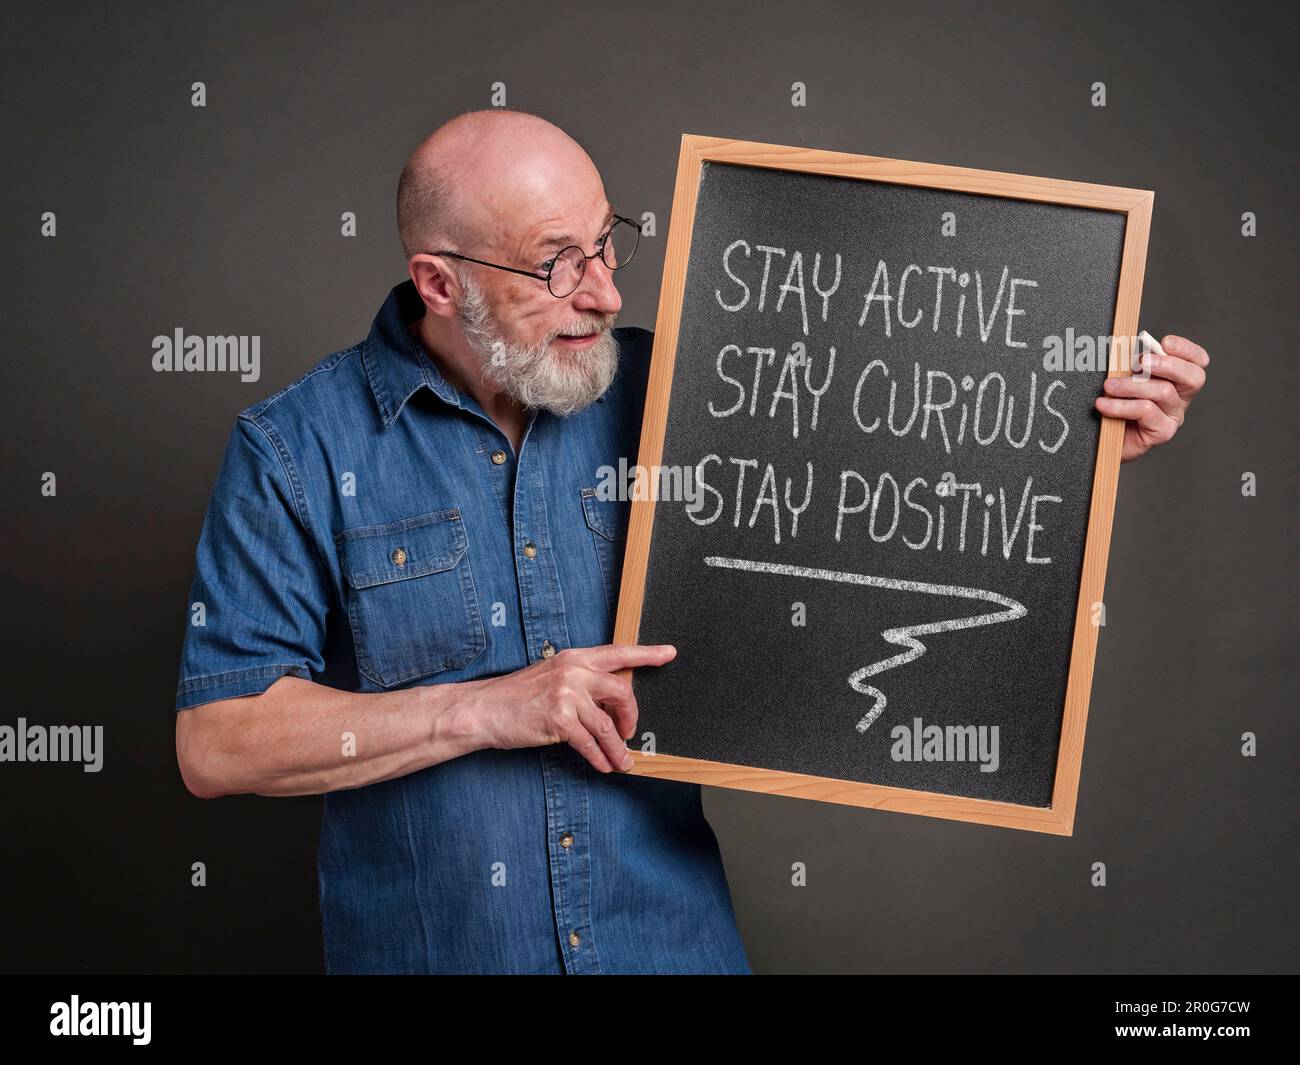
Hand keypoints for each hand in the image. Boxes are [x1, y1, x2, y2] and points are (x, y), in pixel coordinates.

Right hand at [455, 643, 675, 772]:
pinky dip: (600, 757)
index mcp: (573, 657)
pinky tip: (604, 765)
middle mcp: (572, 671)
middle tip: (630, 731)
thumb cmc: (516, 697)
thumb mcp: (551, 677)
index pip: (617, 652)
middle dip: (631, 716)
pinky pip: (590, 743)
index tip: (668, 654)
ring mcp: (566, 694)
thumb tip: (610, 701)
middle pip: (622, 690)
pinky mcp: (559, 719)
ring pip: (607, 725)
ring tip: (624, 762)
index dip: (646, 654)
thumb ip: (581, 682)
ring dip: (618, 748)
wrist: (483, 709)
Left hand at [1095, 334, 1208, 461]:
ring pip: (1163, 392)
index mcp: (1178, 382)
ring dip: (1132, 385)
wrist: (1103, 441)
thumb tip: (1128, 348)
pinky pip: (1146, 411)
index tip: (1165, 341)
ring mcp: (1173, 417)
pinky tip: (1103, 405)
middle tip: (1140, 362)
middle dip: (1167, 364)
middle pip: (1193, 377)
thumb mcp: (1126, 380)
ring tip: (1109, 386)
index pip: (1197, 362)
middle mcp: (1180, 399)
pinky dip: (1121, 406)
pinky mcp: (1162, 432)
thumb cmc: (1116, 406)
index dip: (1187, 350)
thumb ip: (1134, 366)